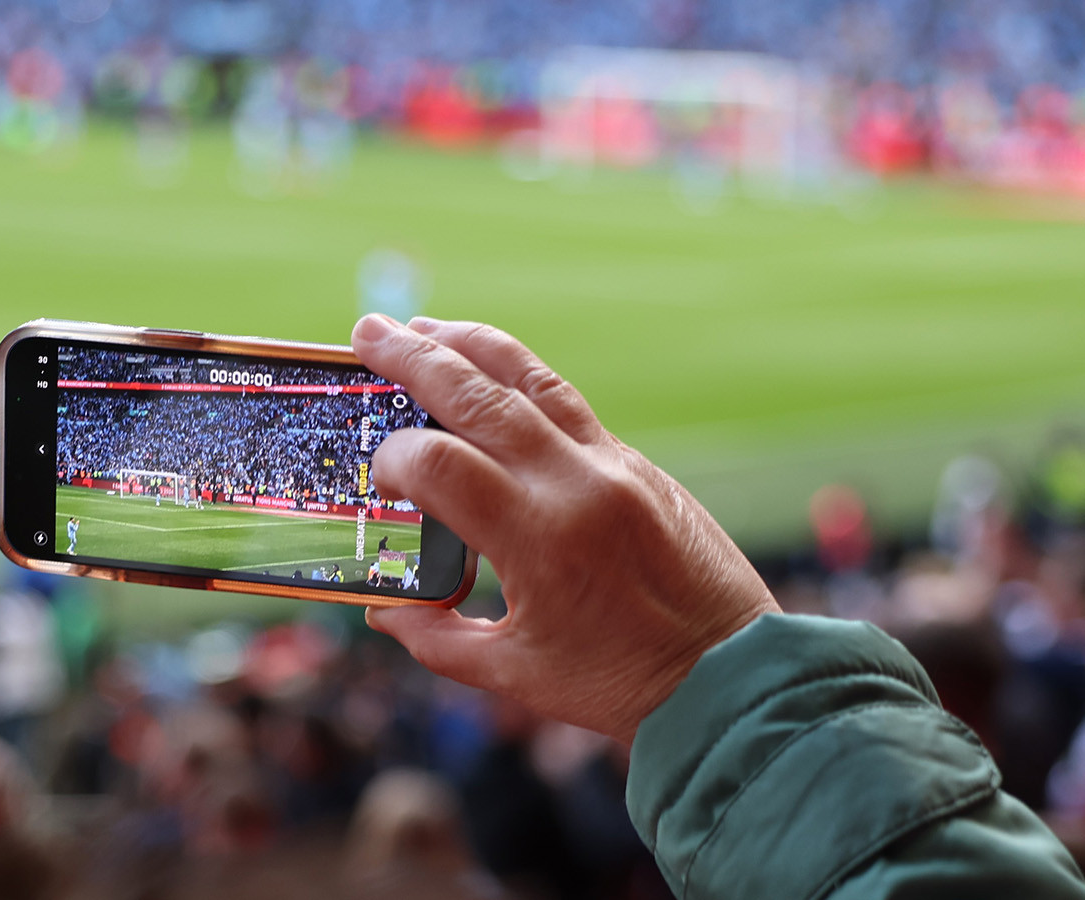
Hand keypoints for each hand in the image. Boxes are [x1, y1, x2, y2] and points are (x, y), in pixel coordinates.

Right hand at [352, 315, 779, 742]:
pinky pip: (566, 403)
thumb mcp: (513, 674)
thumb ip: (436, 639)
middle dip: (414, 358)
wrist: (734, 676)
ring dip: (471, 346)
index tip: (377, 479)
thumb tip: (384, 610)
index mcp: (540, 539)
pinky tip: (488, 374)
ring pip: (532, 379)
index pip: (441, 464)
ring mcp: (614, 465)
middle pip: (479, 396)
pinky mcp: (636, 464)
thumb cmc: (621, 684)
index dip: (393, 461)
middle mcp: (578, 484)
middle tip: (367, 330)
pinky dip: (518, 378)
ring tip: (423, 328)